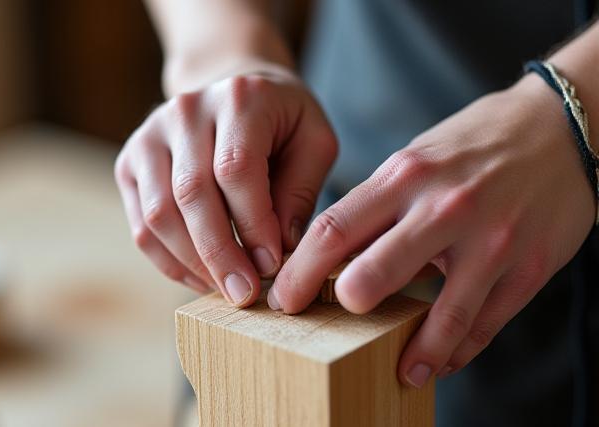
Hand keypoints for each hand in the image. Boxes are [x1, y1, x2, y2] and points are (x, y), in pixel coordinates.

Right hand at [115, 63, 336, 305]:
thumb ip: (302, 190)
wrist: (234, 91)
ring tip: (225, 290)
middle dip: (220, 254)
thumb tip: (279, 249)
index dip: (252, 224)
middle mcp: (185, 111)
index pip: (236, 169)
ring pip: (159, 214)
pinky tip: (201, 278)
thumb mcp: (313, 142)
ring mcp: (150, 136)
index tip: (272, 266)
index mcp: (238, 98)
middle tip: (244, 294)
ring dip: (193, 263)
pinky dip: (170, 261)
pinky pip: (142, 225)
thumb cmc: (282, 123)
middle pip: (191, 194)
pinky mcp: (130, 163)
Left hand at [268, 74, 594, 386]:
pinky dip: (458, 349)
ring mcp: (491, 240)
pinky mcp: (530, 267)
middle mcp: (444, 207)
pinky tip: (440, 360)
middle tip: (325, 329)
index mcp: (406, 175)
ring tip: (399, 370)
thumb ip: (379, 207)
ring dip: (411, 351)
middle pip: (373, 272)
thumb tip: (334, 257)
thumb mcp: (417, 159)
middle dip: (341, 307)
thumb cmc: (474, 145)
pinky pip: (485, 323)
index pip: (334, 229)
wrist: (560, 128)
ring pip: (441, 315)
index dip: (299, 272)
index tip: (283, 299)